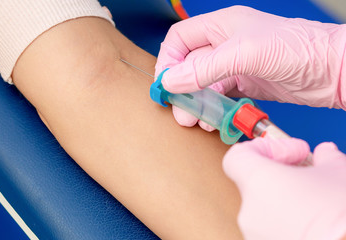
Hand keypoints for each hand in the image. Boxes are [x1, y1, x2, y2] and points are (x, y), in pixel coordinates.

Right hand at [155, 6, 345, 128]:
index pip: (180, 39)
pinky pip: (220, 97)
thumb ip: (205, 67)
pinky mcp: (245, 85)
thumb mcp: (244, 53)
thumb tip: (172, 80)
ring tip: (195, 119)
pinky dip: (213, 109)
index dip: (168, 60)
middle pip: (188, 65)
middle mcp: (224, 45)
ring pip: (203, 84)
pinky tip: (212, 119)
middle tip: (180, 109)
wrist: (331, 71)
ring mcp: (234, 66)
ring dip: (196, 102)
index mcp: (221, 26)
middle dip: (181, 88)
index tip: (165, 84)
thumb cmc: (296, 48)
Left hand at [223, 137, 345, 239]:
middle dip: (282, 176)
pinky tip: (317, 226)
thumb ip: (326, 157)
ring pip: (265, 209)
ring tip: (319, 204)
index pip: (237, 157)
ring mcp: (256, 236)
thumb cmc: (342, 215)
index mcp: (257, 183)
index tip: (291, 152)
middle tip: (310, 175)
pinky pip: (273, 230)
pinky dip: (289, 223)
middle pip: (255, 184)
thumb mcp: (338, 174)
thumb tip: (326, 153)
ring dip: (286, 201)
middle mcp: (249, 212)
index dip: (263, 149)